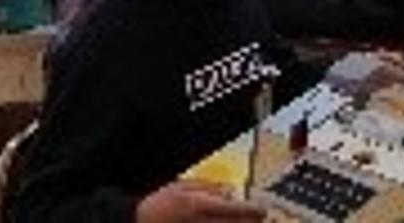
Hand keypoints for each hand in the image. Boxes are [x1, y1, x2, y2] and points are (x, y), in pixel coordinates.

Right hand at [135, 183, 266, 222]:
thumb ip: (208, 187)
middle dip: (251, 222)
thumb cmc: (159, 204)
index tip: (262, 209)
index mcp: (200, 205)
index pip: (236, 209)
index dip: (254, 210)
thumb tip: (229, 191)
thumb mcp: (182, 185)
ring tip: (246, 222)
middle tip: (259, 218)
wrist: (141, 222)